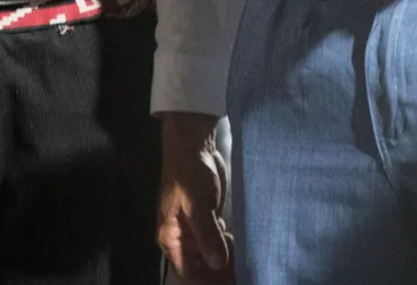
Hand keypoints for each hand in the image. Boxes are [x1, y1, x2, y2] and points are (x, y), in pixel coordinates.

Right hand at [156, 113, 234, 283]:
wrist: (194, 145)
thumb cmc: (189, 173)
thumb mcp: (198, 203)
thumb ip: (207, 234)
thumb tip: (217, 264)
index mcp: (170, 237)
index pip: (187, 271)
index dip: (207, 281)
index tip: (229, 280)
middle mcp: (181, 237)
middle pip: (200, 267)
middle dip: (219, 273)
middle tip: (243, 273)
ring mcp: (195, 230)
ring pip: (211, 256)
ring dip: (227, 262)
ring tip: (246, 263)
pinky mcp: (208, 221)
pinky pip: (218, 242)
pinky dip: (230, 248)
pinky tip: (243, 247)